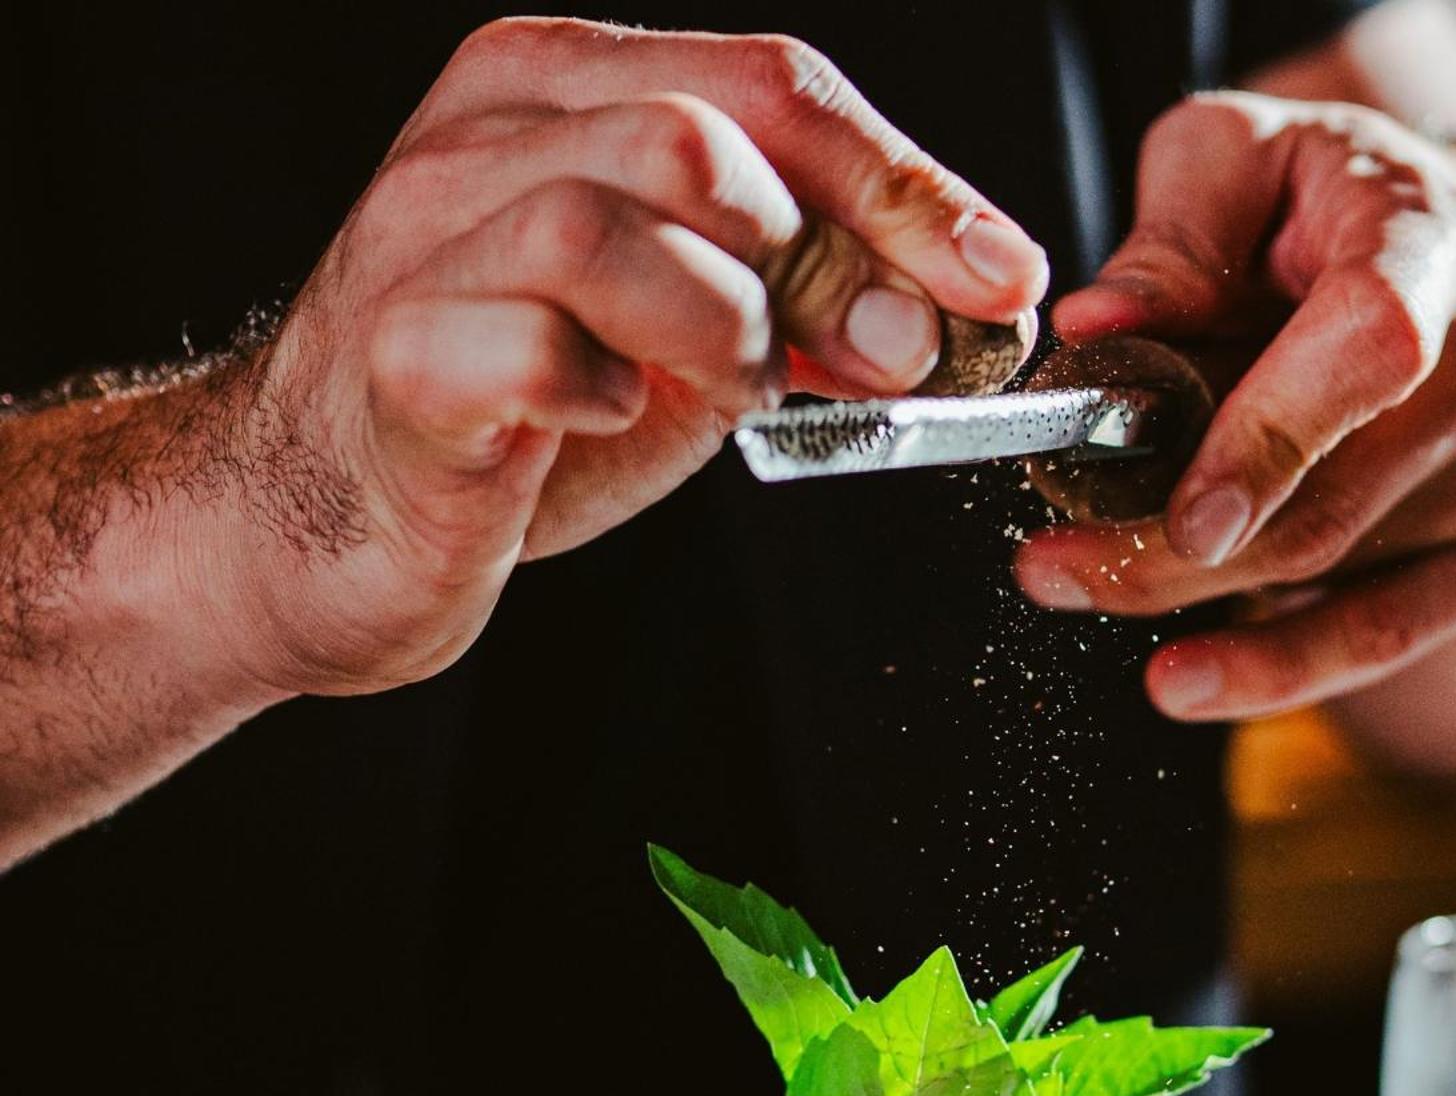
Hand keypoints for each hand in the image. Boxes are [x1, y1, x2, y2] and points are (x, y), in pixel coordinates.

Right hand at [193, 20, 1045, 695]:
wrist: (327, 520)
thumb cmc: (518, 412)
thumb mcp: (689, 332)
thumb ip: (804, 296)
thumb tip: (958, 306)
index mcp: (564, 93)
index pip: (771, 88)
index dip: (908, 186)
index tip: (1002, 280)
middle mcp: (488, 139)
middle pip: (709, 142)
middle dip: (831, 265)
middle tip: (873, 363)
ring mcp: (426, 243)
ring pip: (622, 220)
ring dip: (722, 332)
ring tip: (713, 392)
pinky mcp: (399, 362)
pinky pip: (535, 345)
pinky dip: (607, 394)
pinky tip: (606, 421)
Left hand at [1013, 93, 1455, 721]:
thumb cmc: (1330, 203)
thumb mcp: (1236, 163)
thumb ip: (1170, 245)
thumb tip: (1096, 331)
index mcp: (1439, 238)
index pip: (1371, 350)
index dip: (1274, 442)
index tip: (1184, 518)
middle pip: (1328, 503)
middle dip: (1168, 554)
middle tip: (1048, 569)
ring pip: (1335, 574)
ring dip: (1195, 600)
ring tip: (1084, 584)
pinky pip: (1393, 633)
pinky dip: (1280, 666)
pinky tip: (1189, 680)